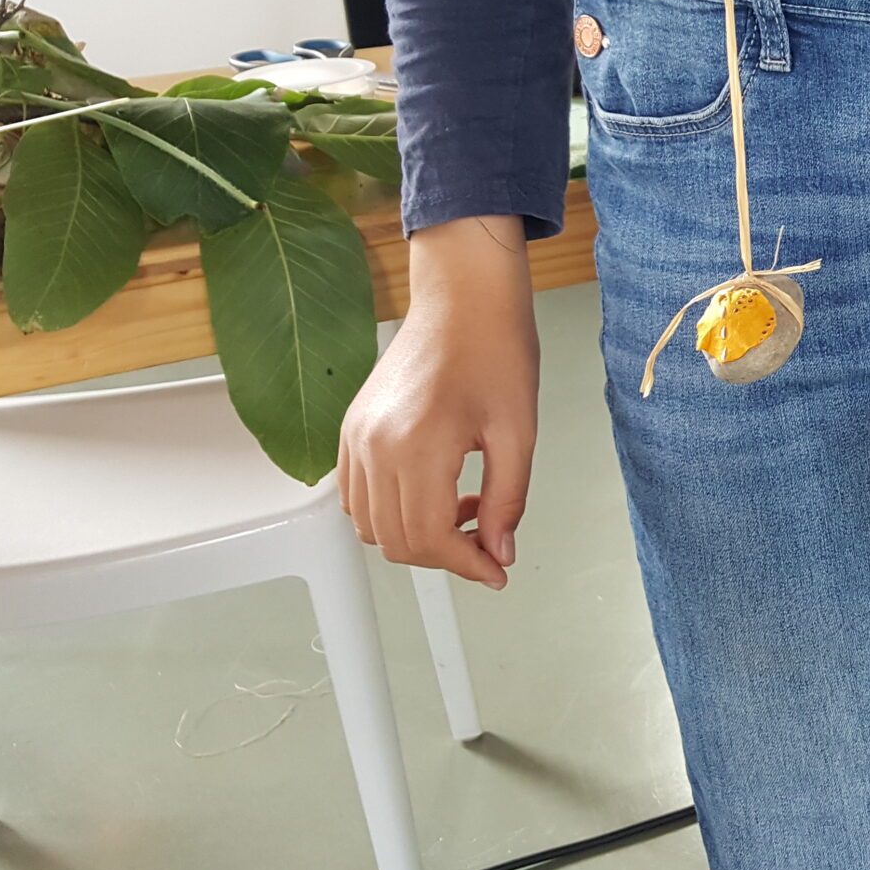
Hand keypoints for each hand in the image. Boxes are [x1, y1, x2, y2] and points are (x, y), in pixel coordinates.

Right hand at [338, 214, 539, 588]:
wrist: (464, 299)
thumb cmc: (496, 351)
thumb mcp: (518, 432)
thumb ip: (507, 500)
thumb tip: (499, 553)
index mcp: (416, 447)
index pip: (428, 539)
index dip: (466, 565)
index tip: (497, 570)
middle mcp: (373, 447)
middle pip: (395, 540)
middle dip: (444, 555)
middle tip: (489, 543)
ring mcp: (355, 437)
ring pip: (370, 524)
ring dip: (417, 535)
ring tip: (468, 509)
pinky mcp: (351, 428)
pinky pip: (356, 494)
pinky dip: (392, 510)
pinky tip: (438, 490)